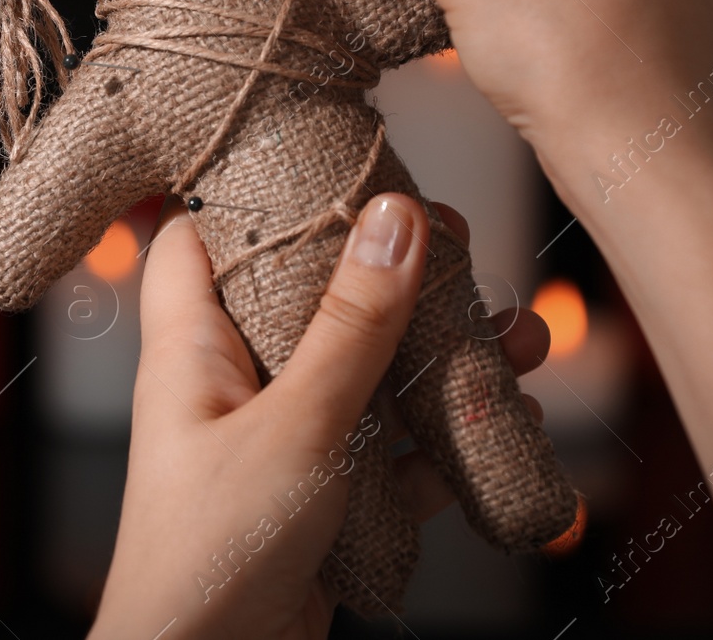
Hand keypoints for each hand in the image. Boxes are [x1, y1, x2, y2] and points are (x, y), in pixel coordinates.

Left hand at [89, 196, 554, 638]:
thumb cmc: (214, 553)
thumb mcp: (295, 427)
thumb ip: (349, 327)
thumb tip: (392, 219)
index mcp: (193, 347)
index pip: (203, 235)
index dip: (258, 190)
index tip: (334, 159)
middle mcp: (231, 384)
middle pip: (310, 298)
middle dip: (389, 273)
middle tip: (463, 245)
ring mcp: (278, 441)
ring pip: (363, 375)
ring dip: (437, 356)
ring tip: (519, 334)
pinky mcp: (319, 498)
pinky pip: (387, 450)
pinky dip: (440, 435)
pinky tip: (504, 414)